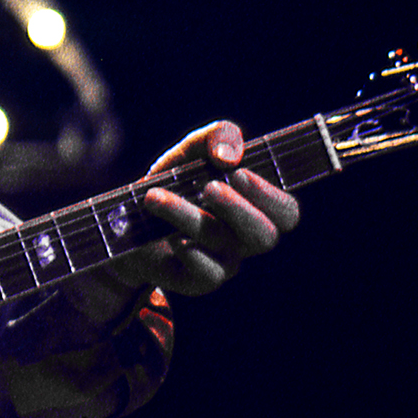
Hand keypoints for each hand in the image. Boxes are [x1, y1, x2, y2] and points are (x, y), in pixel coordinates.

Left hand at [109, 120, 299, 296]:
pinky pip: (205, 272)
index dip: (270, 196)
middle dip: (238, 209)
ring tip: (155, 196)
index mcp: (256, 208)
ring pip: (220, 243)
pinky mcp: (198, 280)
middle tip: (209, 188)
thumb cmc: (176, 182)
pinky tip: (170, 236)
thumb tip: (229, 153)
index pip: (286, 212)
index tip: (239, 173)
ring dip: (187, 215)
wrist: (131, 219)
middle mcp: (245, 238)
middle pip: (264, 235)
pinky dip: (189, 252)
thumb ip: (217, 137)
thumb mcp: (192, 151)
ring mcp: (224, 262)